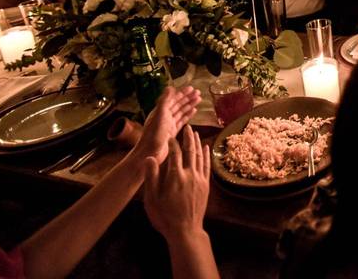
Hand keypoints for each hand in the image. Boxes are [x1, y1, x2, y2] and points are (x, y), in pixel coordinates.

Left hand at [131, 86, 200, 163]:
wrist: (150, 153)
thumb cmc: (153, 134)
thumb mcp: (159, 115)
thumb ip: (164, 101)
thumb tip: (170, 87)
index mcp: (161, 111)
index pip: (173, 98)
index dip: (182, 93)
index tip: (192, 88)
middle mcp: (165, 116)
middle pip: (178, 104)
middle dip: (188, 98)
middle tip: (199, 92)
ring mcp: (169, 124)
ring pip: (181, 111)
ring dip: (189, 105)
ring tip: (199, 100)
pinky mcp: (173, 132)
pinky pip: (182, 121)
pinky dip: (188, 115)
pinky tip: (194, 111)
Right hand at [143, 126, 209, 242]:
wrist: (185, 231)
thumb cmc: (165, 216)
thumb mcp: (152, 199)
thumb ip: (151, 177)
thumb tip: (150, 157)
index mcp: (175, 177)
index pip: (175, 153)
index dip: (172, 143)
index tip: (170, 135)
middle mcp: (190, 175)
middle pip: (190, 151)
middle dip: (188, 137)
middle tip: (187, 127)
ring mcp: (200, 180)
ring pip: (200, 156)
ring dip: (198, 143)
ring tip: (195, 133)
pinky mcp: (206, 185)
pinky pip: (207, 166)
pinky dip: (206, 155)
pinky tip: (206, 148)